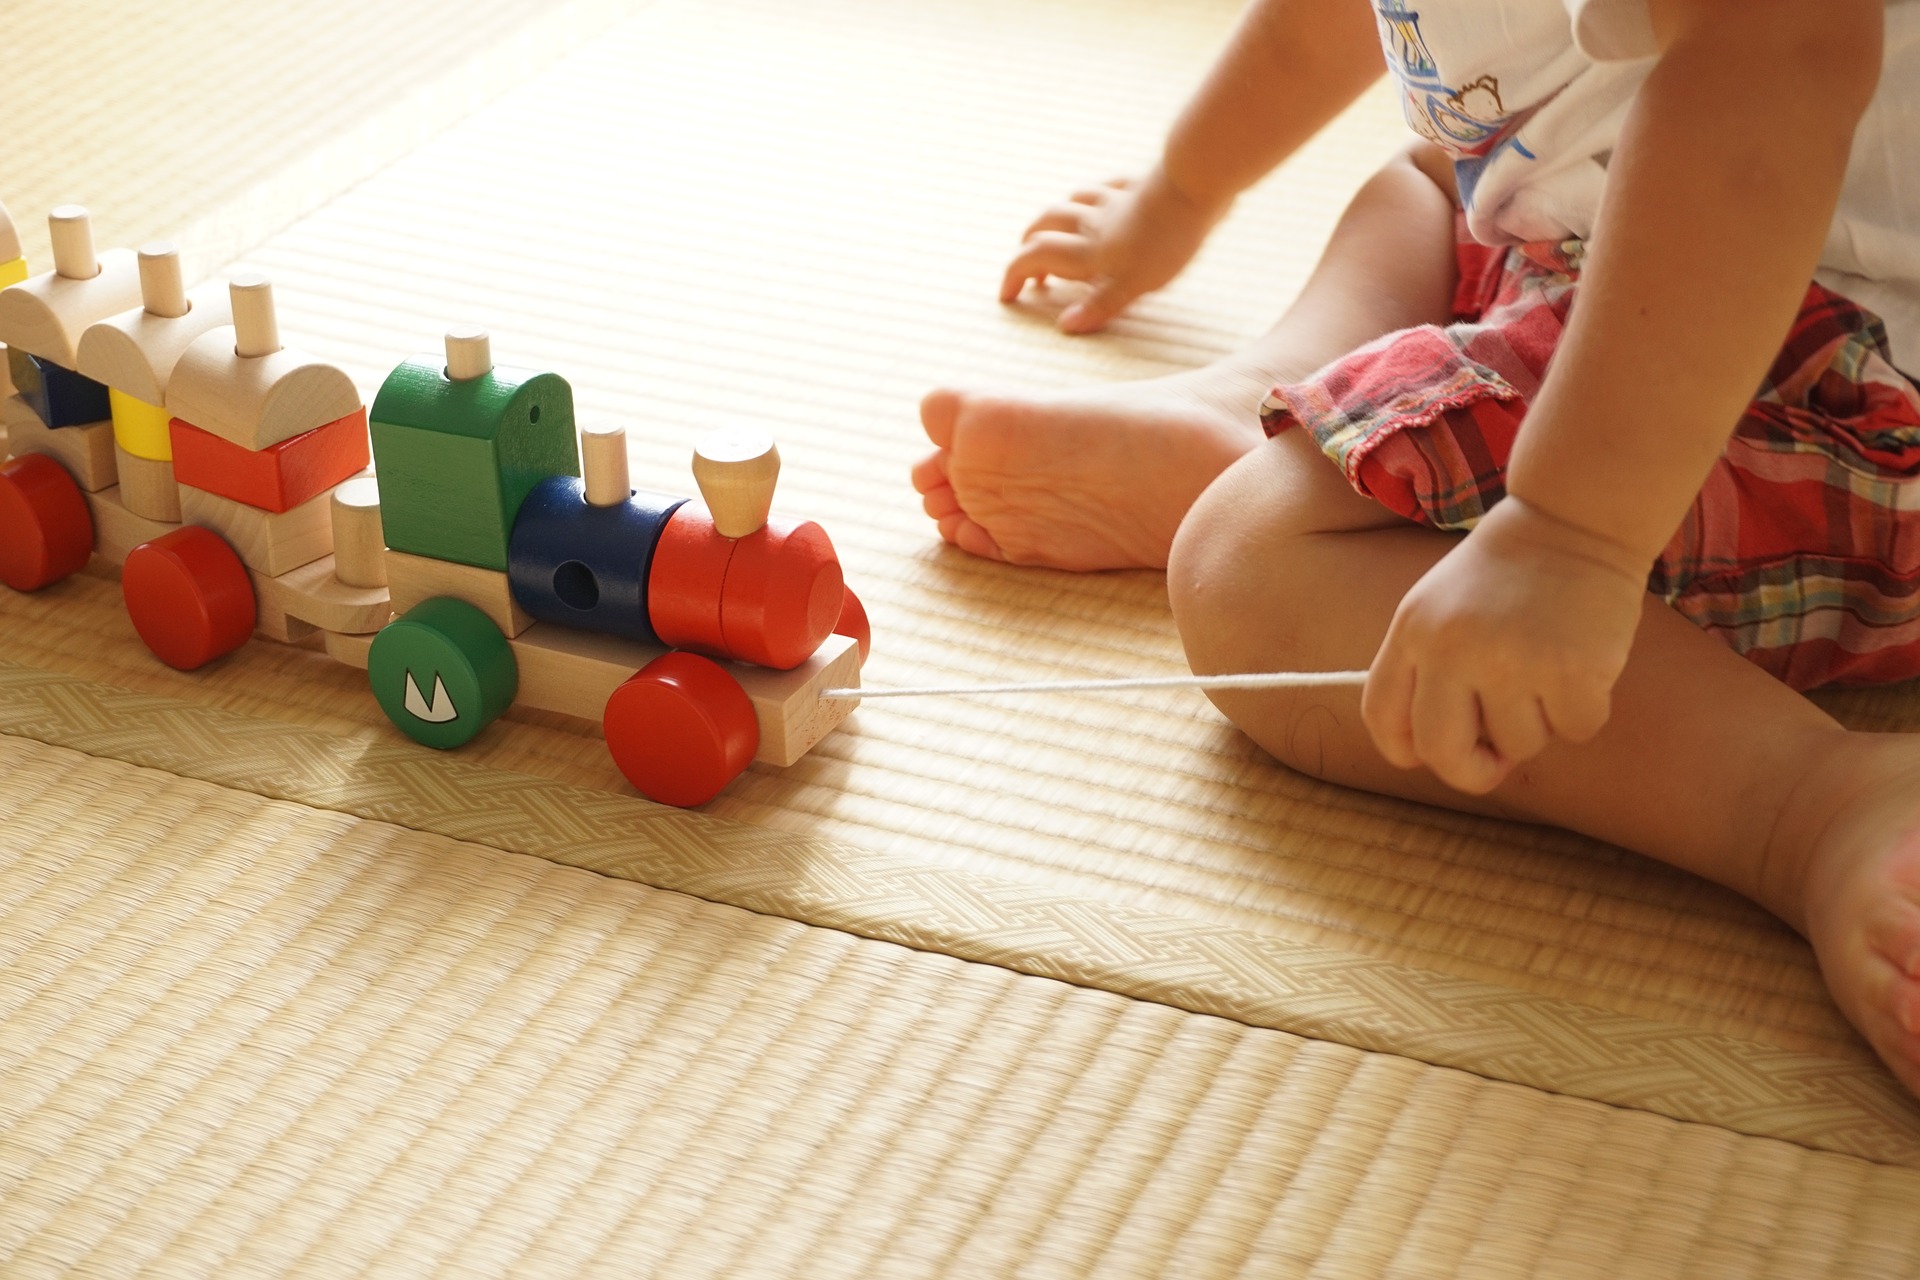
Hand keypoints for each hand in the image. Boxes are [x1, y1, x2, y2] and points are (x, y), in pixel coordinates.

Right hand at [999, 165, 1224, 333]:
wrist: (1194, 185)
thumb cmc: (1167, 240)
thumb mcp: (1135, 285)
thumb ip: (1100, 306)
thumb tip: (1065, 326)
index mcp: (1088, 251)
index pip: (1035, 259)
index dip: (1014, 275)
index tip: (1007, 295)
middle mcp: (1092, 224)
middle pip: (1045, 226)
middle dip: (1028, 245)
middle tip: (1029, 268)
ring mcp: (1114, 202)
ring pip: (1071, 202)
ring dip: (1054, 218)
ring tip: (1055, 233)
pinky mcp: (1138, 187)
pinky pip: (1108, 187)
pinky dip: (1096, 195)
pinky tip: (1102, 198)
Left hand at [1361, 498, 1649, 794]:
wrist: (1573, 518)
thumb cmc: (1507, 572)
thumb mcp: (1439, 605)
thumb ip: (1430, 670)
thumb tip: (1446, 755)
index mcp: (1412, 632)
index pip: (1383, 715)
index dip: (1404, 750)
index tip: (1430, 757)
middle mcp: (1452, 649)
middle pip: (1442, 752)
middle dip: (1472, 772)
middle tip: (1498, 761)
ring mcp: (1510, 661)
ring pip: (1519, 745)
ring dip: (1539, 725)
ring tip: (1547, 672)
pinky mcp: (1569, 670)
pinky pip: (1574, 730)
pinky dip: (1583, 712)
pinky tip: (1583, 666)